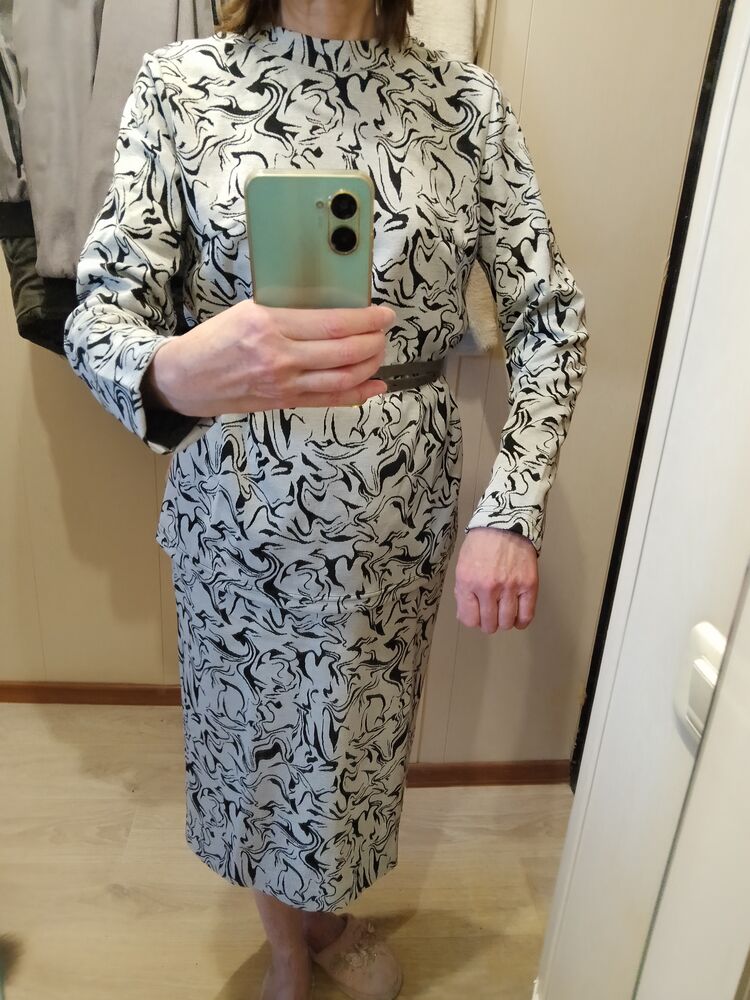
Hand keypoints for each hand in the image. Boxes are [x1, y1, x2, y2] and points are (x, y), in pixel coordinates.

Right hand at [142, 300, 394, 415]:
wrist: (187, 379)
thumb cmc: (216, 340)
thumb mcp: (248, 311)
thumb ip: (288, 310)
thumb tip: (332, 305)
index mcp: (270, 324)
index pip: (333, 323)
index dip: (367, 320)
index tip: (383, 314)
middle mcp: (280, 355)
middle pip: (345, 351)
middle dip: (374, 342)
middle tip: (383, 333)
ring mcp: (284, 383)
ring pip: (343, 377)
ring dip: (370, 366)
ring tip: (379, 353)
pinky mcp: (284, 402)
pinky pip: (330, 400)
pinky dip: (358, 394)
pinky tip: (374, 386)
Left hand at [454, 527, 538, 632]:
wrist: (504, 522)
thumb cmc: (481, 542)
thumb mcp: (462, 565)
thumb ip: (463, 591)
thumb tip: (467, 614)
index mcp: (467, 581)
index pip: (469, 619)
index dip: (472, 620)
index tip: (476, 616)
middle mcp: (488, 587)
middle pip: (489, 624)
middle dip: (488, 624)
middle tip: (490, 616)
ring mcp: (510, 587)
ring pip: (507, 622)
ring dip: (504, 622)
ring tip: (503, 614)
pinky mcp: (529, 584)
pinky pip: (526, 615)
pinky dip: (521, 622)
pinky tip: (517, 619)